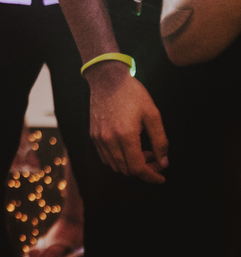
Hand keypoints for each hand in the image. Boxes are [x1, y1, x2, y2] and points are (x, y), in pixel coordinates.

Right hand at [86, 64, 168, 182]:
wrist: (107, 79)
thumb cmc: (132, 94)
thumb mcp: (153, 114)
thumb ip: (160, 141)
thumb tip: (163, 162)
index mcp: (126, 135)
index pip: (137, 168)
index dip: (151, 176)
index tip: (161, 177)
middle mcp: (109, 140)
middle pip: (126, 170)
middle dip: (143, 170)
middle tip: (155, 160)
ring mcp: (99, 138)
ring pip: (115, 165)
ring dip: (130, 165)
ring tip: (142, 152)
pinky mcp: (93, 134)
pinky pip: (105, 157)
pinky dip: (118, 159)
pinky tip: (127, 148)